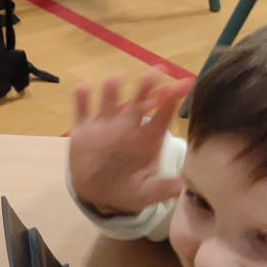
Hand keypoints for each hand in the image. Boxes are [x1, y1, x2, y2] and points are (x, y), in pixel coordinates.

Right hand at [69, 73, 193, 215]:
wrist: (98, 195)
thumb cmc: (128, 190)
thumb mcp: (145, 193)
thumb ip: (161, 189)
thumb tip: (180, 187)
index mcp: (147, 139)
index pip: (163, 116)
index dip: (172, 100)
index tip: (184, 84)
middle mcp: (128, 127)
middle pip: (139, 102)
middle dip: (147, 87)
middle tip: (156, 72)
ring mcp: (104, 126)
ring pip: (109, 102)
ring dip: (113, 90)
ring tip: (116, 79)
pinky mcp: (84, 132)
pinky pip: (82, 112)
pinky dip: (82, 100)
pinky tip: (82, 88)